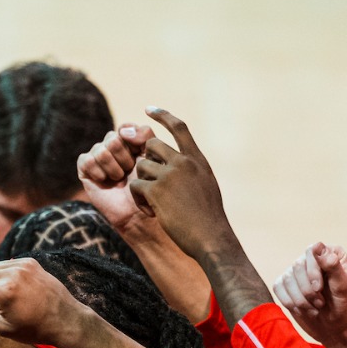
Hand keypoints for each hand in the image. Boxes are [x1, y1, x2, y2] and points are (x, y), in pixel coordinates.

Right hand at [0, 259, 97, 347]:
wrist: (67, 320)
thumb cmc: (33, 329)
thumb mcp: (1, 326)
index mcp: (4, 291)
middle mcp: (12, 273)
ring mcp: (22, 265)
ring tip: (7, 299)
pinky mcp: (30, 261)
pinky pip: (5, 264)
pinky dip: (5, 276)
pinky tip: (17, 290)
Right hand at [77, 125, 147, 233]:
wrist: (135, 211)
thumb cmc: (147, 186)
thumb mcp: (153, 158)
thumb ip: (145, 136)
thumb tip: (124, 131)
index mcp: (128, 138)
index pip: (126, 128)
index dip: (133, 144)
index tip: (140, 159)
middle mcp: (111, 143)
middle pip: (113, 139)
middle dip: (124, 159)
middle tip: (128, 172)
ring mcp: (96, 153)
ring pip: (101, 150)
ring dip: (113, 169)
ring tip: (118, 179)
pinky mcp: (84, 166)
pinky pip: (87, 160)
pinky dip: (98, 173)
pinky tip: (104, 181)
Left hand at [127, 108, 235, 260]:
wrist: (211, 238)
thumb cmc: (209, 218)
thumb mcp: (206, 186)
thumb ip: (193, 171)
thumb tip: (181, 162)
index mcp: (198, 160)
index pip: (180, 127)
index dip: (163, 115)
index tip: (148, 109)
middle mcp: (184, 162)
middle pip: (151, 144)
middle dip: (145, 160)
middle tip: (150, 181)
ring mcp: (170, 175)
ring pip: (140, 166)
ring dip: (141, 183)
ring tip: (153, 202)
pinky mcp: (157, 191)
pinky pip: (135, 185)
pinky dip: (138, 198)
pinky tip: (151, 211)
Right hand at [272, 242, 346, 347]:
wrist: (335, 327)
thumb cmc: (344, 305)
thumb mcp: (342, 286)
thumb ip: (332, 265)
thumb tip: (316, 246)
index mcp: (330, 253)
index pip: (312, 252)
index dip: (312, 271)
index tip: (319, 288)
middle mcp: (312, 259)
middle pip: (297, 266)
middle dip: (308, 290)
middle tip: (320, 303)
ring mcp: (297, 271)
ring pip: (286, 279)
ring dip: (300, 299)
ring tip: (315, 308)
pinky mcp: (286, 284)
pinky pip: (277, 288)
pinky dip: (290, 302)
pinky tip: (303, 309)